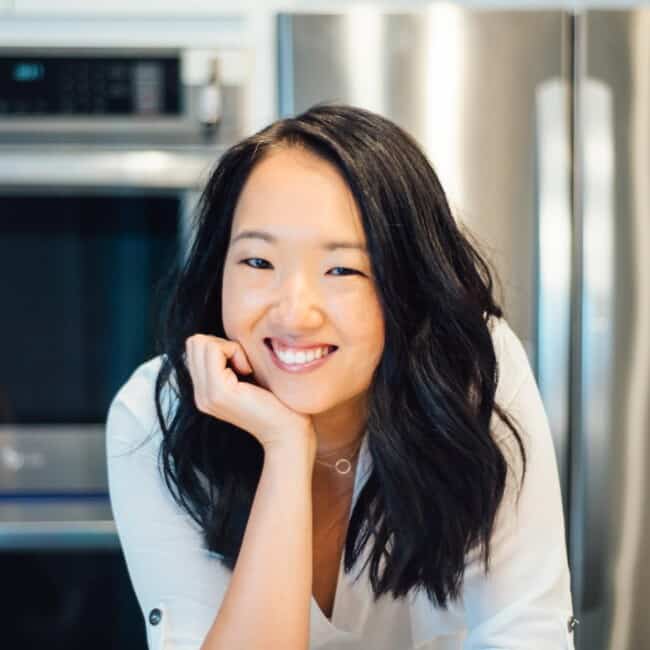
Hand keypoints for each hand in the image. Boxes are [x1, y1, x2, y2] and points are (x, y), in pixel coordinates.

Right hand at [184, 334, 315, 452]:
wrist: (288, 433)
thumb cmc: (280, 403)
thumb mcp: (249, 379)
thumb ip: (232, 363)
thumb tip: (227, 338)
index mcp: (206, 392)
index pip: (195, 348)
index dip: (221, 346)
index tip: (244, 364)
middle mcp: (200, 395)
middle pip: (194, 342)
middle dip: (222, 344)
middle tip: (245, 364)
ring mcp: (206, 395)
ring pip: (200, 343)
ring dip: (228, 347)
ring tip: (246, 369)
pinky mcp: (218, 392)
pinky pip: (214, 350)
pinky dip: (234, 351)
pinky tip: (249, 371)